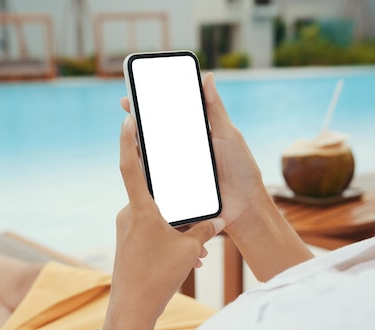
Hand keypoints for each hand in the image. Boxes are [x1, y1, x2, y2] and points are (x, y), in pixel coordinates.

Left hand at [104, 115, 224, 329]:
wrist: (131, 310)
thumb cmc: (157, 278)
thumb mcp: (188, 251)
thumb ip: (203, 230)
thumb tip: (215, 221)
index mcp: (141, 210)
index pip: (130, 166)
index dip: (129, 140)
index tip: (129, 118)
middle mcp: (129, 215)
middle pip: (153, 193)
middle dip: (175, 197)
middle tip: (192, 196)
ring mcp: (126, 231)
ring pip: (155, 216)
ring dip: (176, 226)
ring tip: (196, 248)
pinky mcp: (128, 245)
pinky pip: (150, 232)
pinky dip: (168, 238)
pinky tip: (187, 257)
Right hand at [120, 73, 267, 233]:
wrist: (246, 207)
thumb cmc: (242, 170)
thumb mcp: (228, 134)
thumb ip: (215, 108)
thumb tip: (207, 77)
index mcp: (194, 137)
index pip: (169, 118)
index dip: (151, 107)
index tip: (134, 96)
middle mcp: (183, 153)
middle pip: (156, 138)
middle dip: (138, 125)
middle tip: (128, 111)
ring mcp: (177, 172)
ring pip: (152, 159)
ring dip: (138, 149)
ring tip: (130, 136)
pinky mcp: (175, 191)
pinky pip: (157, 181)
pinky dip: (145, 174)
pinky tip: (137, 164)